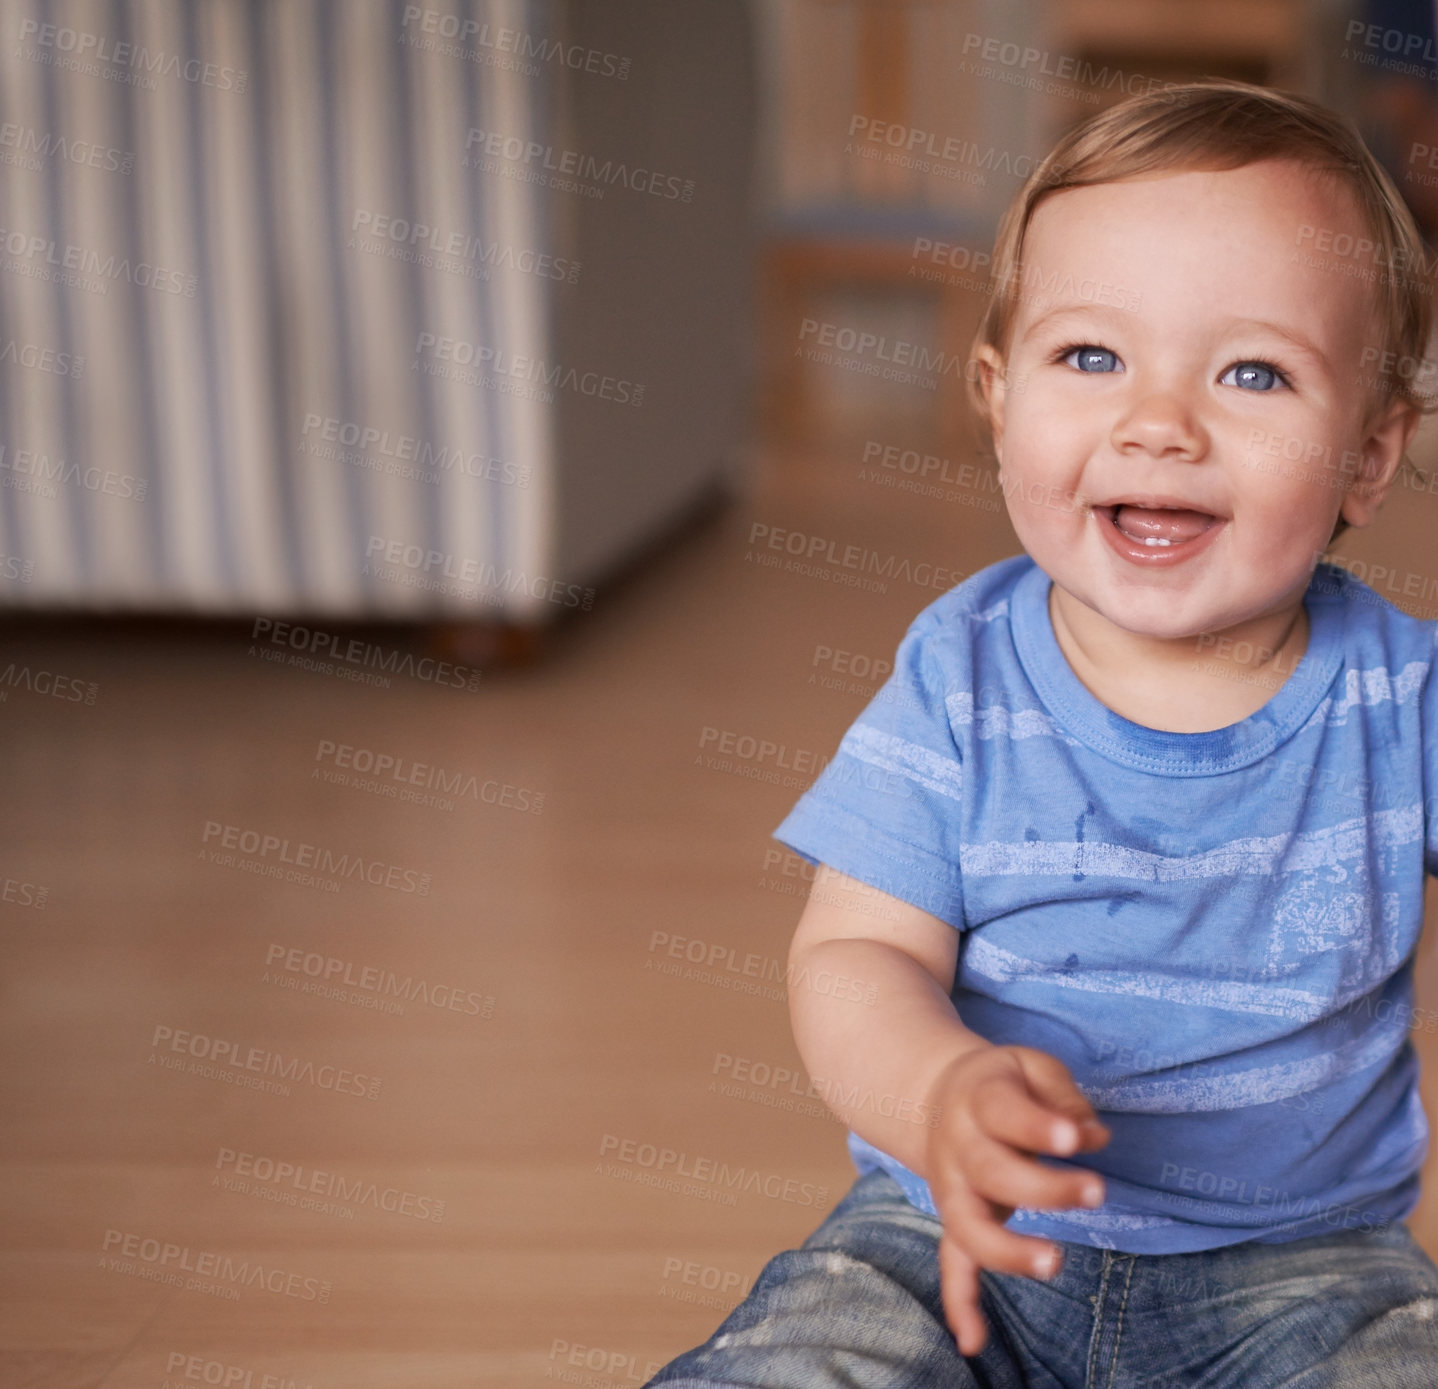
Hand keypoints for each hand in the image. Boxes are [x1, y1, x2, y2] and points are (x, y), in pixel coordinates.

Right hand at [923, 1045, 1110, 1355]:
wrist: (938, 1096)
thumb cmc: (1001, 1084)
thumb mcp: (1028, 1065)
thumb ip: (1061, 1094)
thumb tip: (1093, 1135)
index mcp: (977, 1099)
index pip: (1003, 1111)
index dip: (1038, 1127)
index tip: (1077, 1138)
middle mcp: (958, 1147)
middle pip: (991, 1171)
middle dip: (1044, 1188)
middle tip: (1096, 1192)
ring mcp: (952, 1189)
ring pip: (968, 1225)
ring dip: (1007, 1249)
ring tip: (1054, 1260)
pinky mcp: (955, 1220)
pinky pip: (951, 1263)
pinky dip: (959, 1301)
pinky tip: (974, 1342)